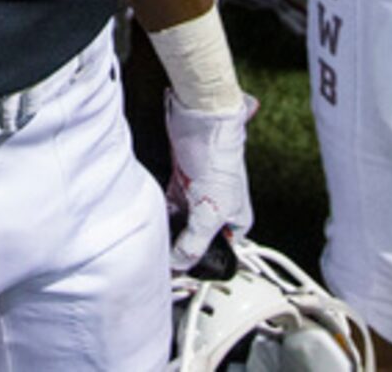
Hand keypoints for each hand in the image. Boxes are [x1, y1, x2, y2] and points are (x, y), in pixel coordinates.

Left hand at [162, 92, 254, 271]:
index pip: (222, 253)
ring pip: (181, 224)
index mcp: (237, 220)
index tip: (180, 274)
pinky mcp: (181, 183)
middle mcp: (219, 209)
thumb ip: (194, 244)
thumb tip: (179, 265)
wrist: (200, 118)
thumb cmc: (217, 157)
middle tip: (165, 258)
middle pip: (197, 239)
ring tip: (156, 242)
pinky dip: (162, 215)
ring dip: (169, 232)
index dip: (202, 265)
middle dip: (181, 247)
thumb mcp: (209, 212)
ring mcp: (199, 196)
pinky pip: (169, 207)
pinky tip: (153, 222)